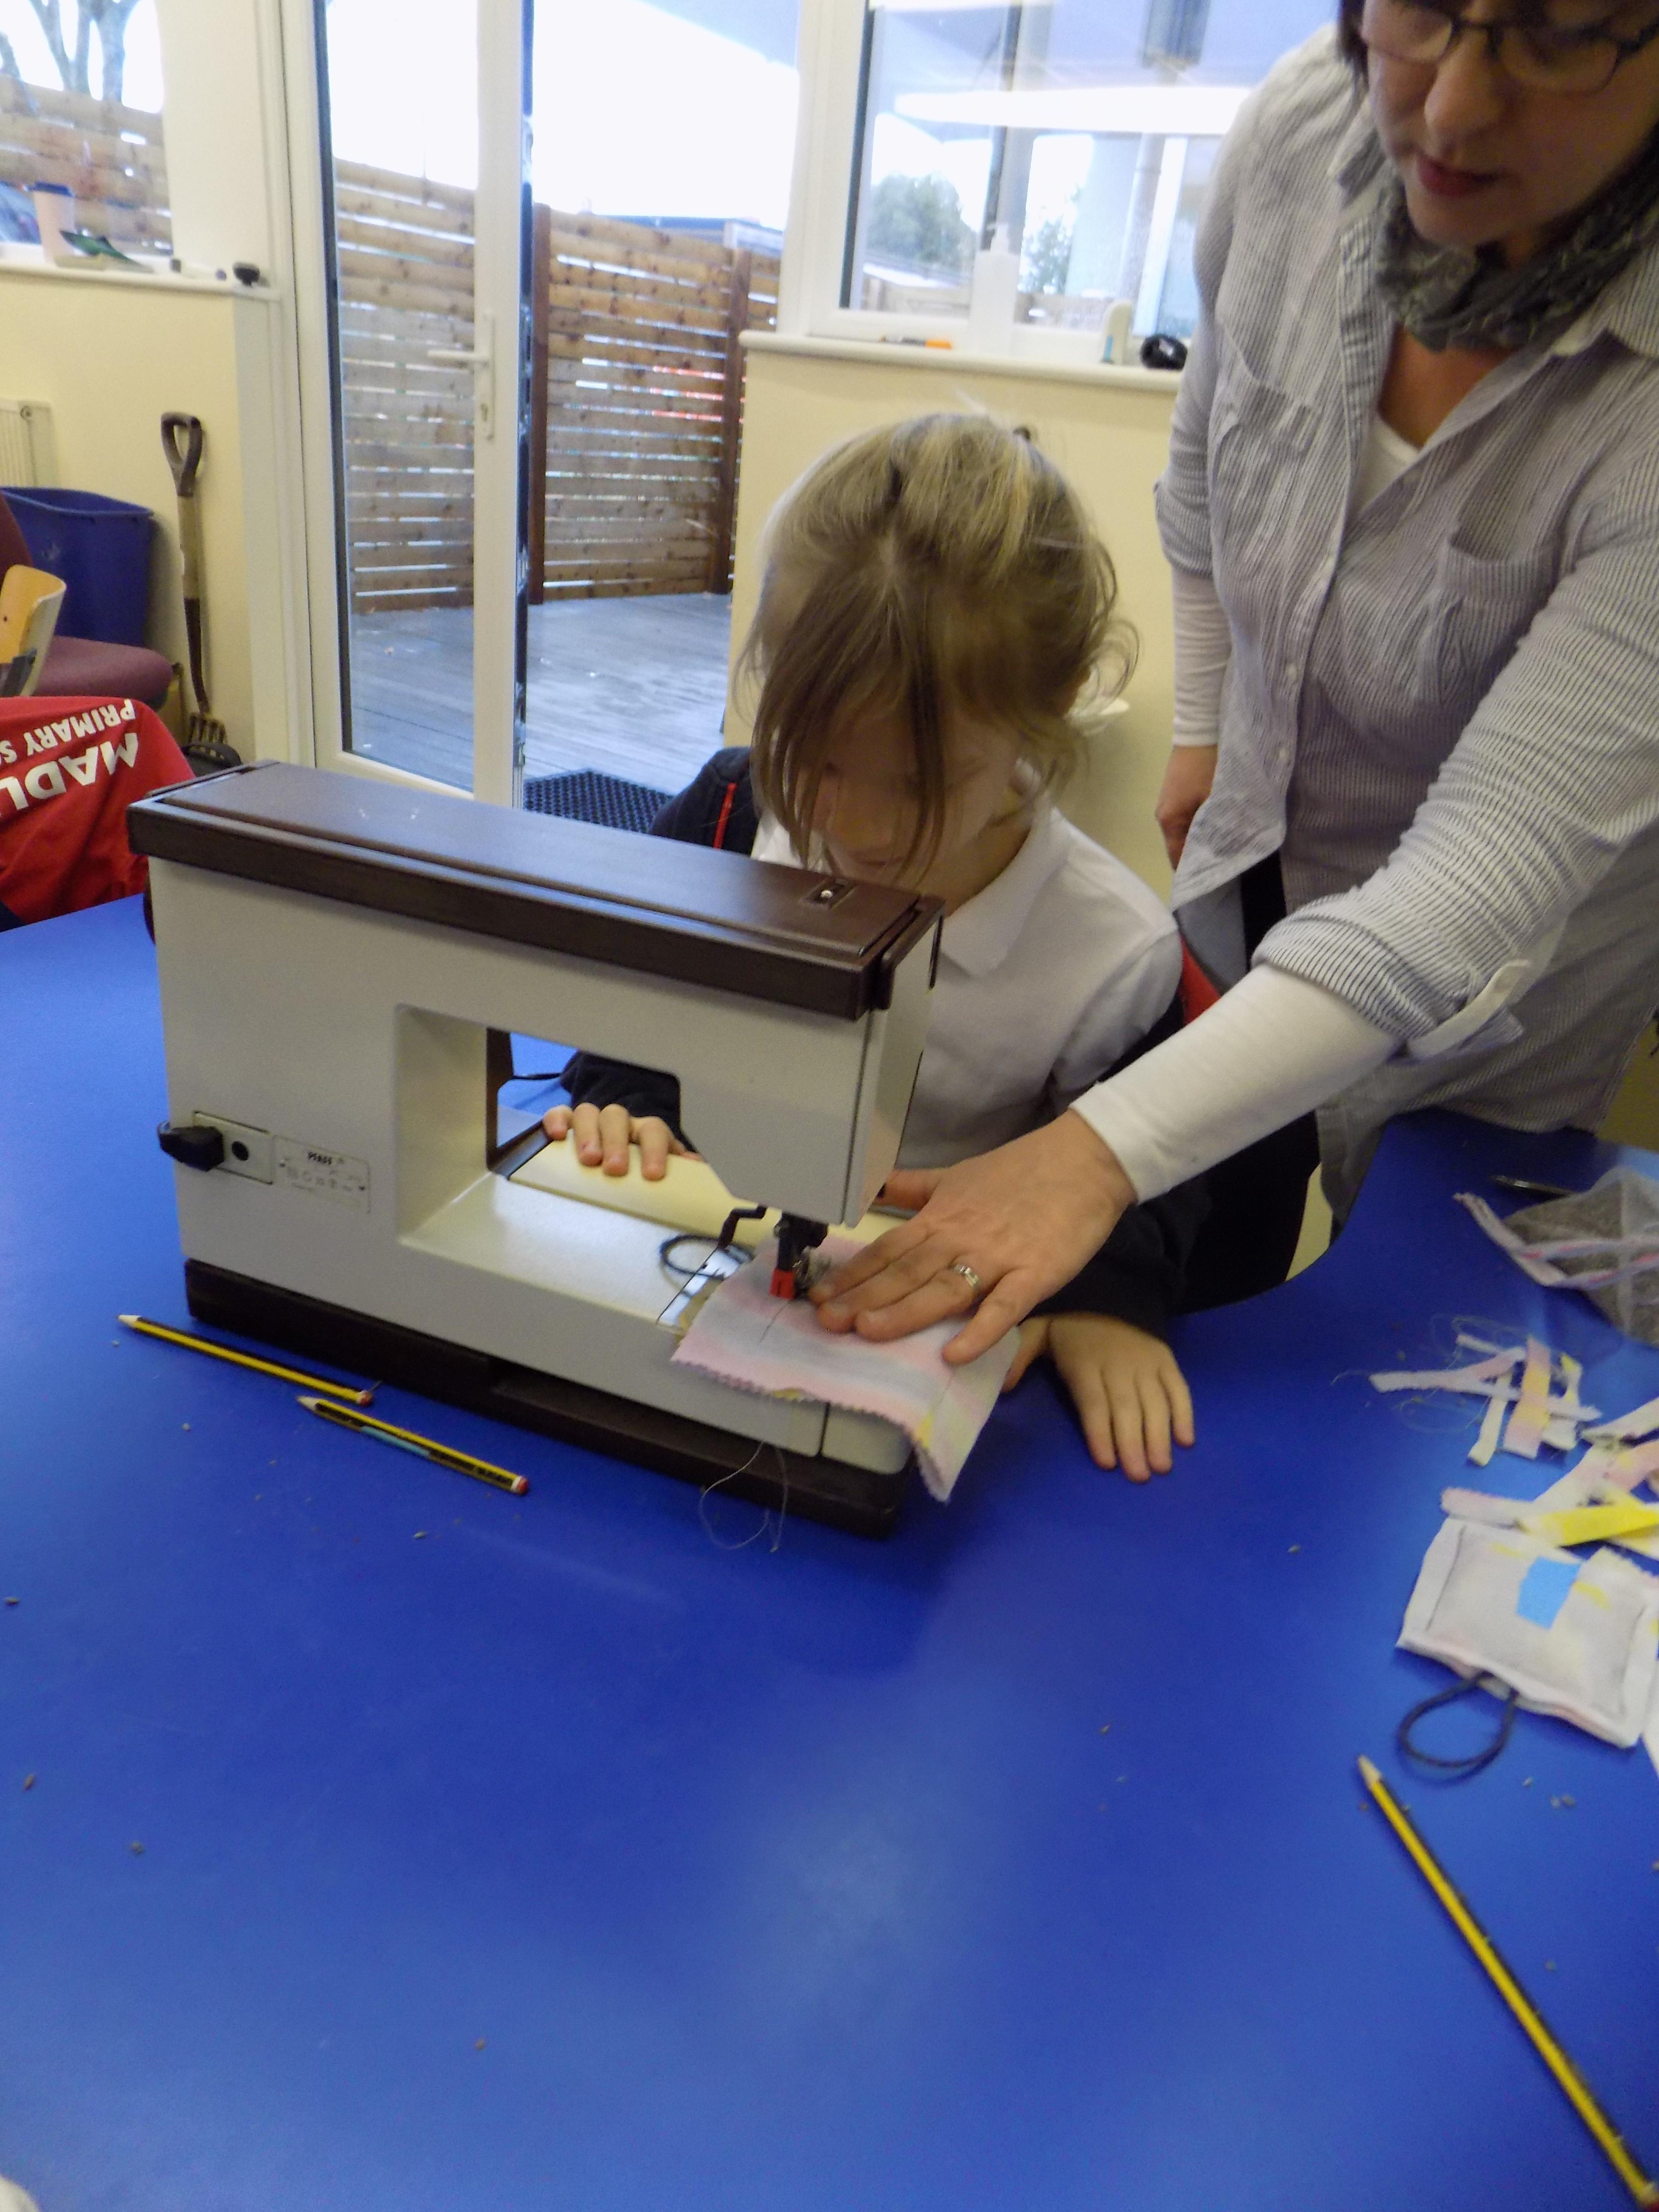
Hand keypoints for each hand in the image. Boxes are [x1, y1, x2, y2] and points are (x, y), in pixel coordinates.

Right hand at [541, 1101, 692, 1179]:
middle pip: (618, 1117)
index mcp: (645, 1132)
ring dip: (587, 1134)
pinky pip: (559, 1114)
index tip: (653, 1175)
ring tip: (588, 1160)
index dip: (655, 1150)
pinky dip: (556, 1120)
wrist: (612, 1164)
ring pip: (588, 1112)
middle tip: (615, 1169)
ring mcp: (592, 1122)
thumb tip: (696, 1170)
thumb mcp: (660, 1171)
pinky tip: (555, 1136)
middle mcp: (619, 1123)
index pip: (653, 1130)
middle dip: (617, 1142)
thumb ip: (679, 1173)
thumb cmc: (638, 1170)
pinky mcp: (566, 1125)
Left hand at [811, 1111, 1136, 1363]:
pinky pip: (1004, 1306)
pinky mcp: (1036, 1274)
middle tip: (826, 1322)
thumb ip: (914, 1187)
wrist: (1084, 1161)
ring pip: (944, 1289)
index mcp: (941, 1217)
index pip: (888, 1250)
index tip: (819, 1297)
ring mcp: (998, 1257)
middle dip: (864, 1298)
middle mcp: (961, 1237)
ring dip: (905, 1312)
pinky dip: (981, 1330)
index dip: (854, 1275)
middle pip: (906, 1272)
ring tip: (868, 1332)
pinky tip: (955, 1354)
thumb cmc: (1021, 1171)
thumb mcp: (957, 1175)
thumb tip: (875, 1187)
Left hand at [1004, 1314, 1194, 1480]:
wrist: (1111, 1291)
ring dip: (1159, 1435)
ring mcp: (1146, 1362)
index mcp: (1084, 1361)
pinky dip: (1185, 1413)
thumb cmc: (1070, 1324)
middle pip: (1127, 1407)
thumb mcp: (1038, 1330)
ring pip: (1155, 1402)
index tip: (1106, 1462)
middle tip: (1139, 1476)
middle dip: (1133, 1443)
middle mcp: (1118, 1364)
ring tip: (1161, 1467)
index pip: (1094, 1400)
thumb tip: (1005, 1388)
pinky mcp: (1167, 1360)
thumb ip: (1019, 1357)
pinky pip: (1179, 1388)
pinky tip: (1186, 1440)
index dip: (1100, 1431)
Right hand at [1155, 743, 1216, 869]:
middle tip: (1220, 867)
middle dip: (1196, 857)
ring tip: (1218, 849)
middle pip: (1177, 847)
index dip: (1191, 872)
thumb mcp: (1217, 799)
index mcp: (1170, 821)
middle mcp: (1162, 817)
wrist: (1198, 732)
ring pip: (1181, 833)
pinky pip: (1182, 821)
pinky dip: (1194, 828)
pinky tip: (1211, 828)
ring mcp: (1166, 805)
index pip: (1176, 858)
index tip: (1210, 882)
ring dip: (1197, 841)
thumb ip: (1219, 827)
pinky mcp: (1172, 796)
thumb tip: (1227, 852)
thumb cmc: (1207, 767)